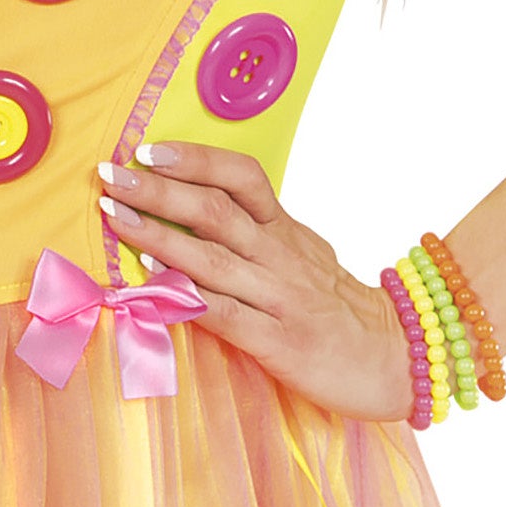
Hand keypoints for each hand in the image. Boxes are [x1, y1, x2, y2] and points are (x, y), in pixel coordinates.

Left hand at [97, 141, 413, 422]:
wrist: (394, 357)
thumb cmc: (336, 305)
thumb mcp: (301, 252)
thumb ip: (256, 232)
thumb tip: (193, 208)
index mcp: (284, 228)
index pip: (240, 175)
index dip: (194, 158)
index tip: (146, 149)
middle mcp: (279, 254)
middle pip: (214, 209)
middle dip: (157, 189)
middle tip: (110, 174)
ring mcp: (278, 296)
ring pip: (211, 255)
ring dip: (157, 234)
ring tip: (114, 216)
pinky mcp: (278, 341)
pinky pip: (225, 313)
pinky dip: (186, 294)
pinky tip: (152, 281)